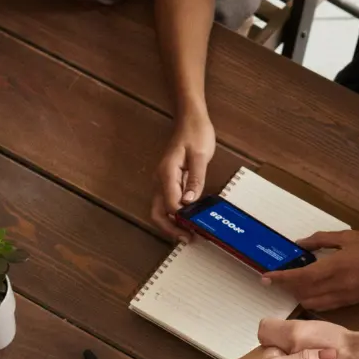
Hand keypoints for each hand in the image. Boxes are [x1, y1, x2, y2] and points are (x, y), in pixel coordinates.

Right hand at [151, 113, 215, 237]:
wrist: (190, 119)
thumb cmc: (196, 133)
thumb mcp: (200, 156)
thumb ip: (195, 179)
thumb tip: (189, 202)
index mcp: (167, 173)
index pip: (171, 205)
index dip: (182, 219)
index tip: (195, 229)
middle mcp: (160, 180)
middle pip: (158, 212)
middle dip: (170, 228)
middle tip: (187, 238)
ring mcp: (162, 181)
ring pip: (160, 209)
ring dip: (171, 224)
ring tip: (188, 233)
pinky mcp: (168, 181)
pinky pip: (167, 202)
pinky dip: (174, 215)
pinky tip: (187, 219)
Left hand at [264, 230, 358, 309]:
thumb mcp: (347, 236)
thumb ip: (320, 240)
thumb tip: (299, 244)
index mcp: (335, 266)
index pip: (299, 277)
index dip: (280, 279)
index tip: (265, 277)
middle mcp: (338, 285)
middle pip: (302, 293)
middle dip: (287, 288)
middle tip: (277, 278)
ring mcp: (345, 297)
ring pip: (312, 303)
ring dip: (299, 296)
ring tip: (292, 285)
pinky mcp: (352, 303)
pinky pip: (325, 306)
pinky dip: (313, 301)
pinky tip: (310, 292)